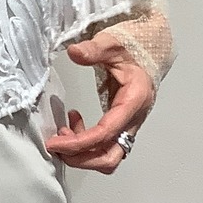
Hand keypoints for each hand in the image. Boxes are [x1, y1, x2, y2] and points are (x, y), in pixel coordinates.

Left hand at [44, 31, 155, 173]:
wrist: (147, 53)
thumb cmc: (132, 50)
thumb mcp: (112, 44)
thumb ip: (94, 49)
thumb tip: (74, 52)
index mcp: (134, 101)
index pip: (106, 133)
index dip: (79, 143)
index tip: (55, 142)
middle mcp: (133, 119)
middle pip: (110, 158)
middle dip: (80, 158)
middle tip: (56, 145)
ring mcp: (128, 126)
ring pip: (107, 157)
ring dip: (82, 154)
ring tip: (63, 134)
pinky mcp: (121, 127)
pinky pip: (104, 146)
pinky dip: (85, 143)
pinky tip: (73, 121)